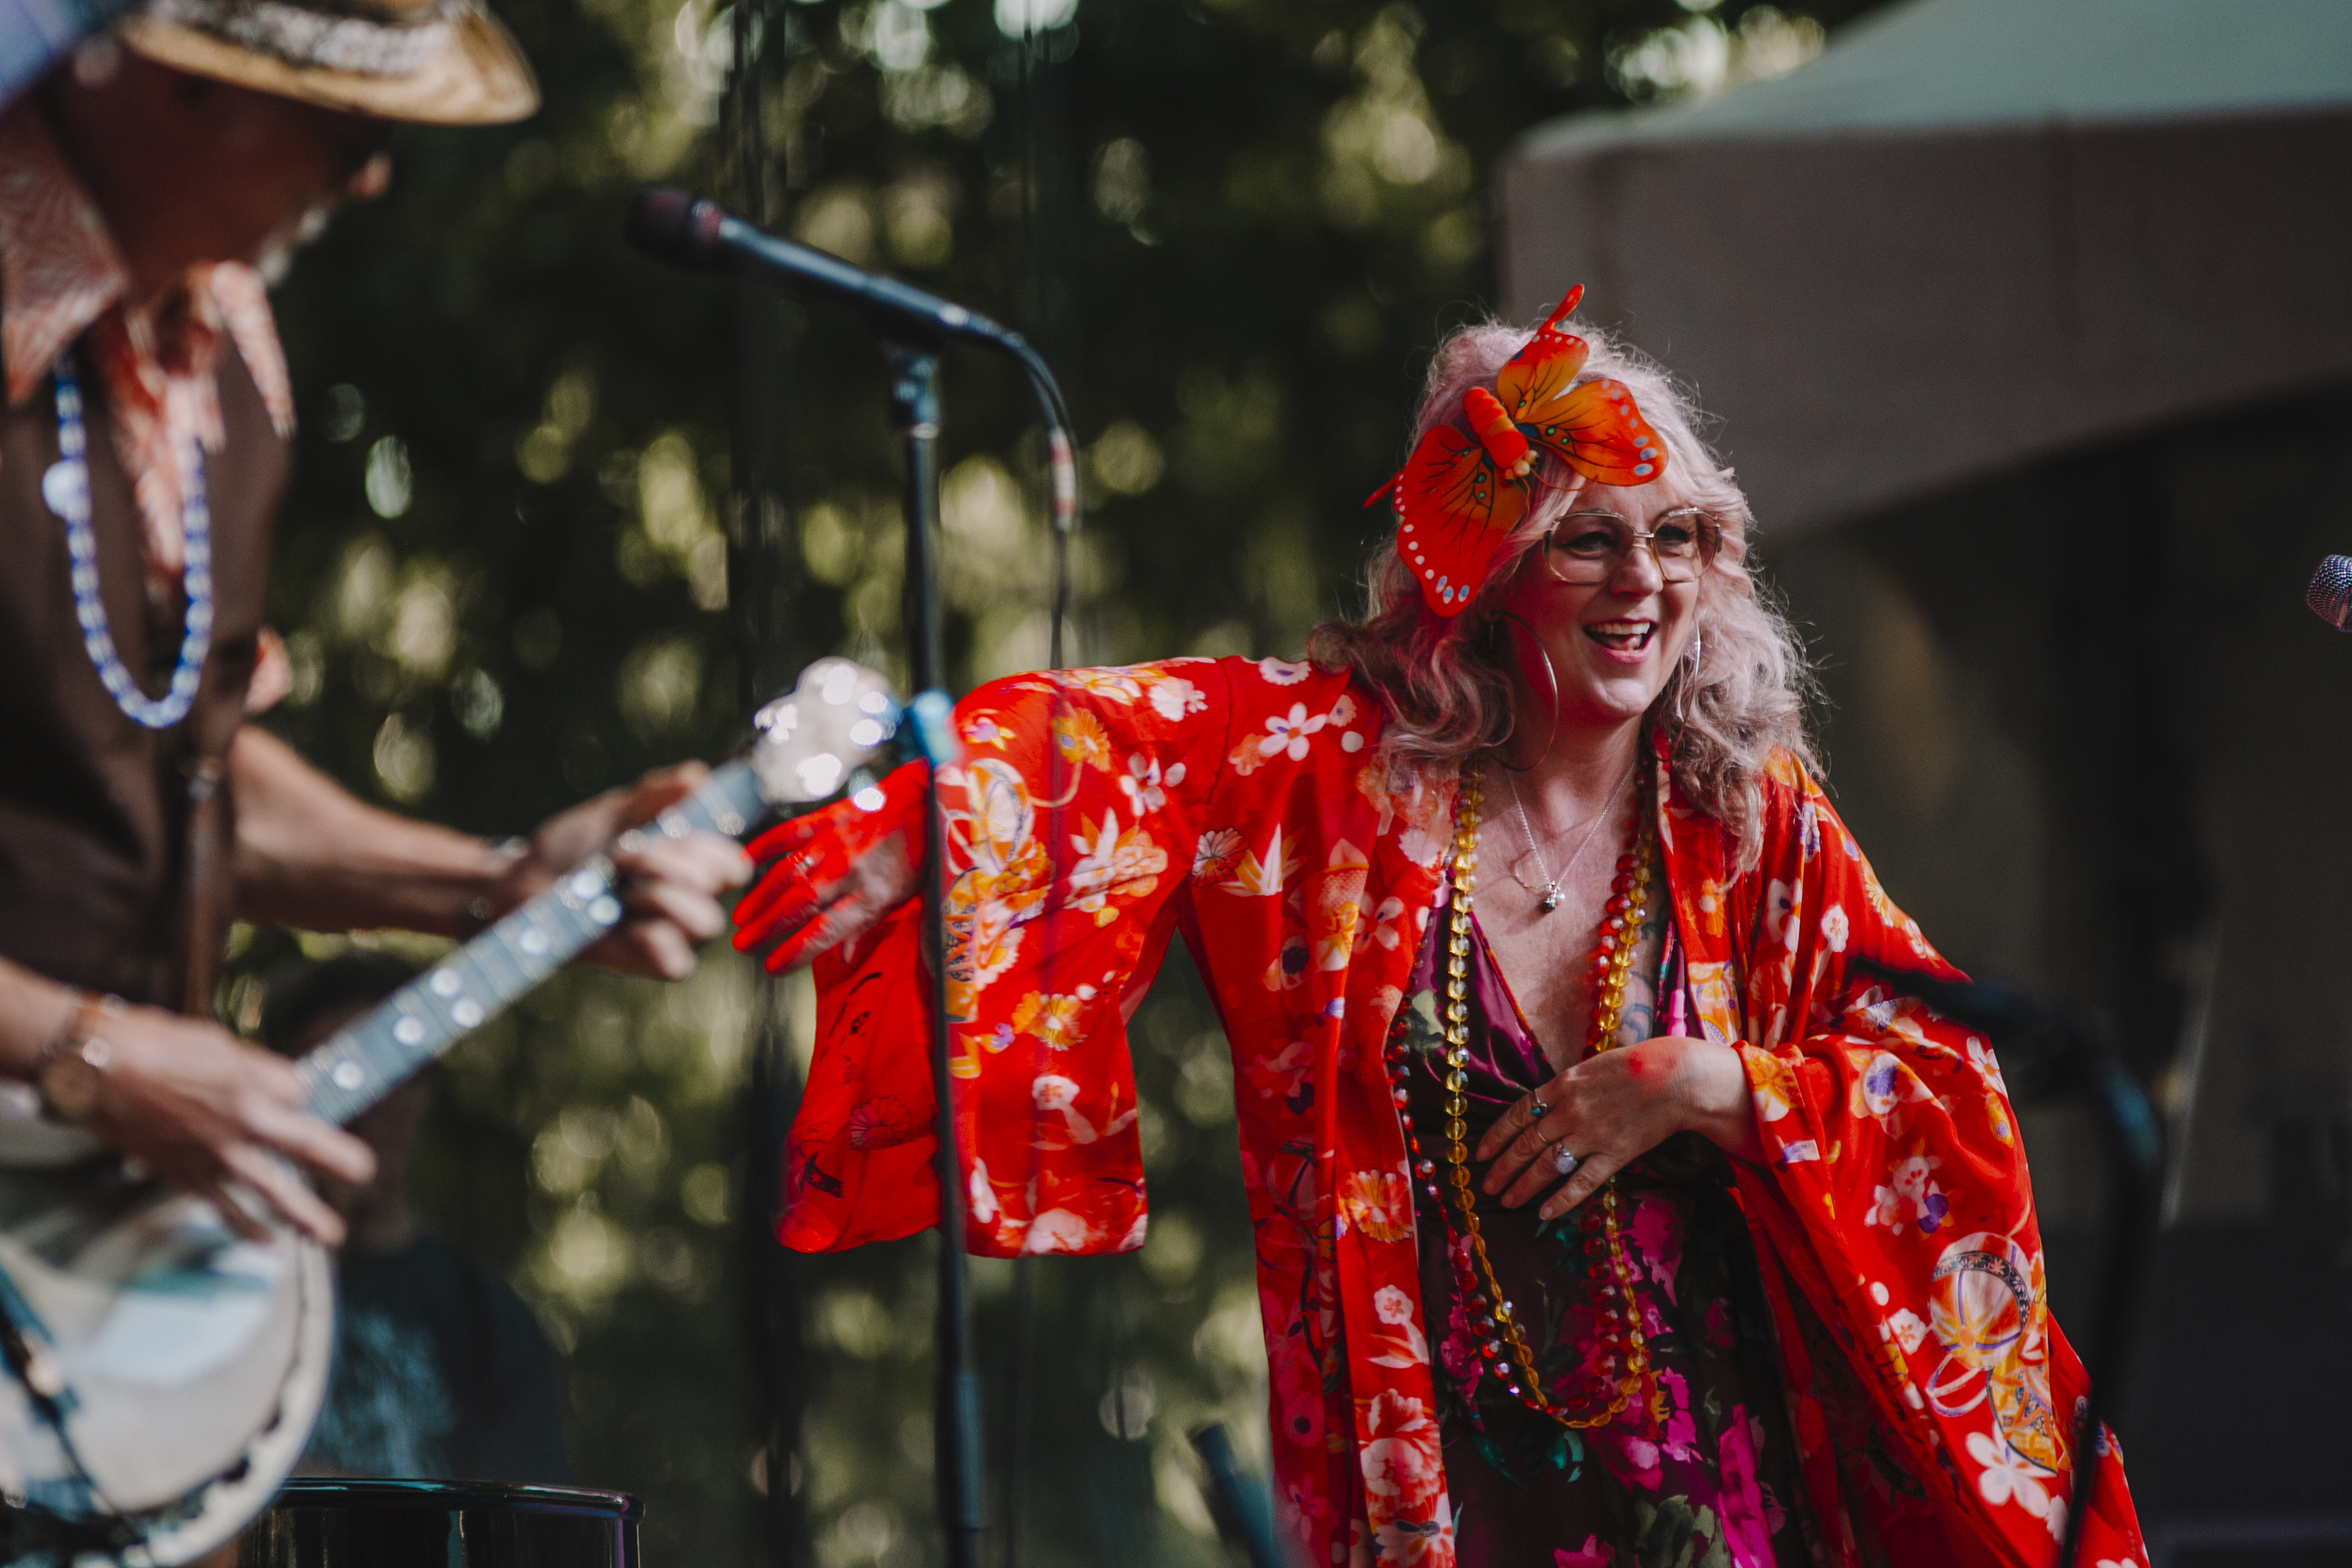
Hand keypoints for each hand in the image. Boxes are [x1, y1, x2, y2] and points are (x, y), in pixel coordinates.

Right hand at [77, 1004, 375, 1245]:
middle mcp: (242, 1121)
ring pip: (272, 1192)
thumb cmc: (153, 1044)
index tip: (290, 1093)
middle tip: (365, 1172)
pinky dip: (246, 1227)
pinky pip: (224, 1208)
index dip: (298, 1093)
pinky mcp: (185, 1175)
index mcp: (253, 1081)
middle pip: (308, 1145)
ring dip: (304, 1215)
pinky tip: (267, 1242)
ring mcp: (215, 1154)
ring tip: (330, 1235)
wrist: (95, 1069)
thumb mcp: (217, 1043)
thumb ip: (255, 1070)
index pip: (301, 1093)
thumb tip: (283, 1089)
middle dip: (341, 1160)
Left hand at [505, 763, 752, 978]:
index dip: (715, 847)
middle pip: (721, 884)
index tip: (673, 830)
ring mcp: (671, 933)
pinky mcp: (648, 963)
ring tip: (621, 886)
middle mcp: (687, 898)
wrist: (524, 881)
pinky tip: (623, 920)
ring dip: (662, 895)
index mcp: (688, 863)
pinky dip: (652, 936)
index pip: (734, 861)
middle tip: (623, 852)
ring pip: (705, 922)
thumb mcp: (614, 813)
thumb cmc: (571, 847)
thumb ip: (655, 796)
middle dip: (672, 860)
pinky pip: (677, 961)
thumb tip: (697, 776)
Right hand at [733, 760, 925, 972]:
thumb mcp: (901, 897)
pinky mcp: (827, 817)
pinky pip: (788, 833)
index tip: (772, 966)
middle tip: (742, 944)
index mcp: (873, 894)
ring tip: (740, 918)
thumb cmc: (914, 855)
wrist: (925, 799)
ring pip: (788, 873)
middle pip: (800, 904)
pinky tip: (742, 863)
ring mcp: (836, 841)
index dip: (796, 950)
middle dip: (767, 927)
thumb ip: (867, 925)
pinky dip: (762, 847)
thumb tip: (841, 960)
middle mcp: (851, 869)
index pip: (827, 930)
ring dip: (760, 897)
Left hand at [1475, 1035, 1761, 1220]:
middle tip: (1486, 1185)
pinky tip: (1544, 1213)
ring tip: (1507, 1201)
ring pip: (1546, 1165)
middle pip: (1526, 1144)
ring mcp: (1590, 1135)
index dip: (1497, 1135)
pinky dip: (1561, 1199)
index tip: (1480, 1152)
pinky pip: (1581, 1182)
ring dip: (1523, 1186)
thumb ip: (1565, 1088)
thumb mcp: (1590, 1067)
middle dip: (1503, 1167)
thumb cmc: (1635, 1066)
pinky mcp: (1613, 1155)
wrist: (1675, 1078)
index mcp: (1561, 1085)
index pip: (1518, 1113)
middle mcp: (1569, 1111)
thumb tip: (1543, 1105)